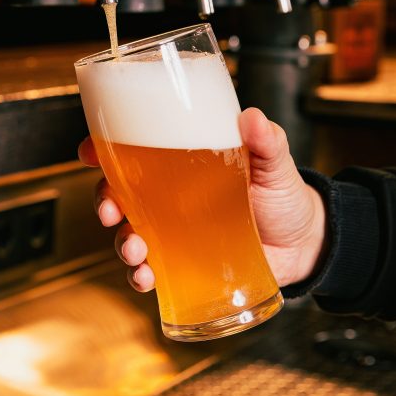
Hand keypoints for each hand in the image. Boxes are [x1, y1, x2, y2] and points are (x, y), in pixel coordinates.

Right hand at [77, 107, 327, 291]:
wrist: (305, 244)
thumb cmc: (283, 195)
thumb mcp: (275, 162)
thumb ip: (265, 140)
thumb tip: (252, 118)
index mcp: (180, 162)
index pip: (131, 150)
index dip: (102, 148)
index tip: (90, 151)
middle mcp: (167, 196)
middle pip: (117, 192)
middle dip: (102, 200)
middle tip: (109, 210)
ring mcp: (172, 231)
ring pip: (127, 233)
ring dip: (121, 242)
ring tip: (136, 249)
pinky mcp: (182, 263)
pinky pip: (148, 269)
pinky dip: (139, 275)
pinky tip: (146, 277)